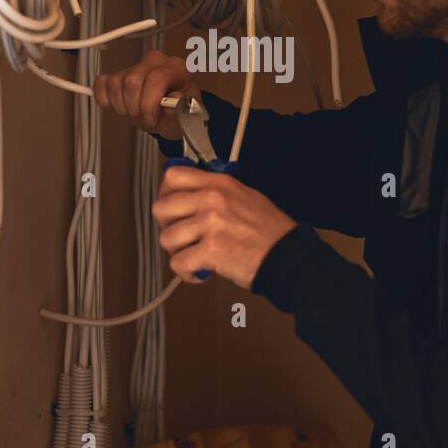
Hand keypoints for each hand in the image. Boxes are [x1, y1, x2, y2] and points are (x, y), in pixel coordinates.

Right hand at [92, 50, 199, 138]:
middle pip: (132, 82)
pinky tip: (119, 106)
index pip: (156, 78)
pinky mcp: (118, 74)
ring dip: (122, 107)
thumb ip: (180, 109)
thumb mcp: (186, 115)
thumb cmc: (180, 111)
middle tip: (145, 119)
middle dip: (135, 108)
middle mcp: (154, 62)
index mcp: (175, 68)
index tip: (151, 120)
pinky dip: (105, 100)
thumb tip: (174, 100)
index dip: (149, 104)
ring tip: (136, 114)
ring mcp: (135, 66)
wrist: (170, 113)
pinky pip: (102, 84)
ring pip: (115, 84)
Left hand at [153, 165, 297, 289]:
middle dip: (167, 226)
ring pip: (166, 238)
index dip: (166, 193)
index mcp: (220, 183)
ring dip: (177, 252)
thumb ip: (216, 192)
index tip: (173, 208)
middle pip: (161, 208)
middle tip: (182, 237)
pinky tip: (201, 271)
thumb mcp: (245, 195)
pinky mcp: (211, 250)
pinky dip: (187, 273)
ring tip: (194, 255)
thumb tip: (189, 195)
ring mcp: (212, 224)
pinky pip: (178, 263)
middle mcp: (213, 199)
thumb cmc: (270, 231)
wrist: (287, 256)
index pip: (173, 175)